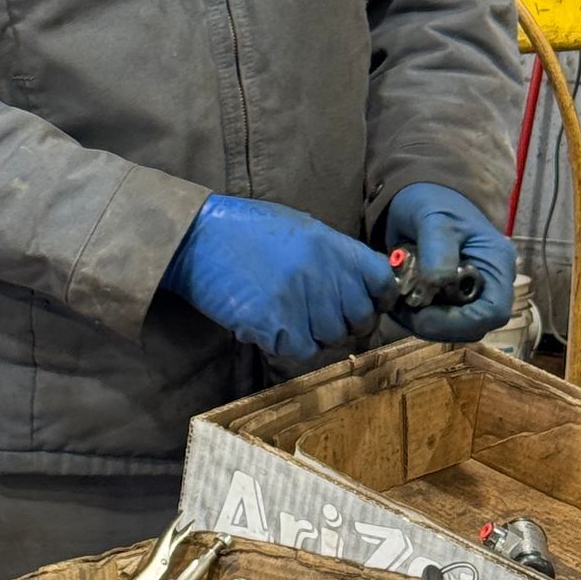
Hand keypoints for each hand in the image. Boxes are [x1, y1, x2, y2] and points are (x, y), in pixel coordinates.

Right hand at [163, 194, 399, 371]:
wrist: (197, 238)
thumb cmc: (247, 230)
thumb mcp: (301, 229)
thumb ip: (335, 256)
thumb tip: (364, 284)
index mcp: (334, 246)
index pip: (383, 281)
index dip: (380, 297)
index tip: (370, 303)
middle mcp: (324, 273)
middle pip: (359, 317)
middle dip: (345, 321)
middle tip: (319, 315)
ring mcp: (301, 300)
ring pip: (330, 337)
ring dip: (314, 333)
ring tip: (287, 315)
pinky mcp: (277, 324)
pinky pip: (302, 350)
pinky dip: (289, 343)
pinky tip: (271, 325)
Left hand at [385, 184, 513, 341]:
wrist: (421, 197)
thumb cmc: (432, 202)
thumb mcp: (434, 219)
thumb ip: (437, 250)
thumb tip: (438, 285)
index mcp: (497, 262)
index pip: (494, 311)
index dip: (460, 323)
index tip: (422, 317)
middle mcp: (492, 282)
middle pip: (475, 325)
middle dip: (438, 325)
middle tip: (402, 312)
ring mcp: (474, 292)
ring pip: (457, 327)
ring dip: (425, 323)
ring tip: (398, 304)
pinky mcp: (455, 297)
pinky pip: (442, 319)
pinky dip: (420, 317)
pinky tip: (401, 303)